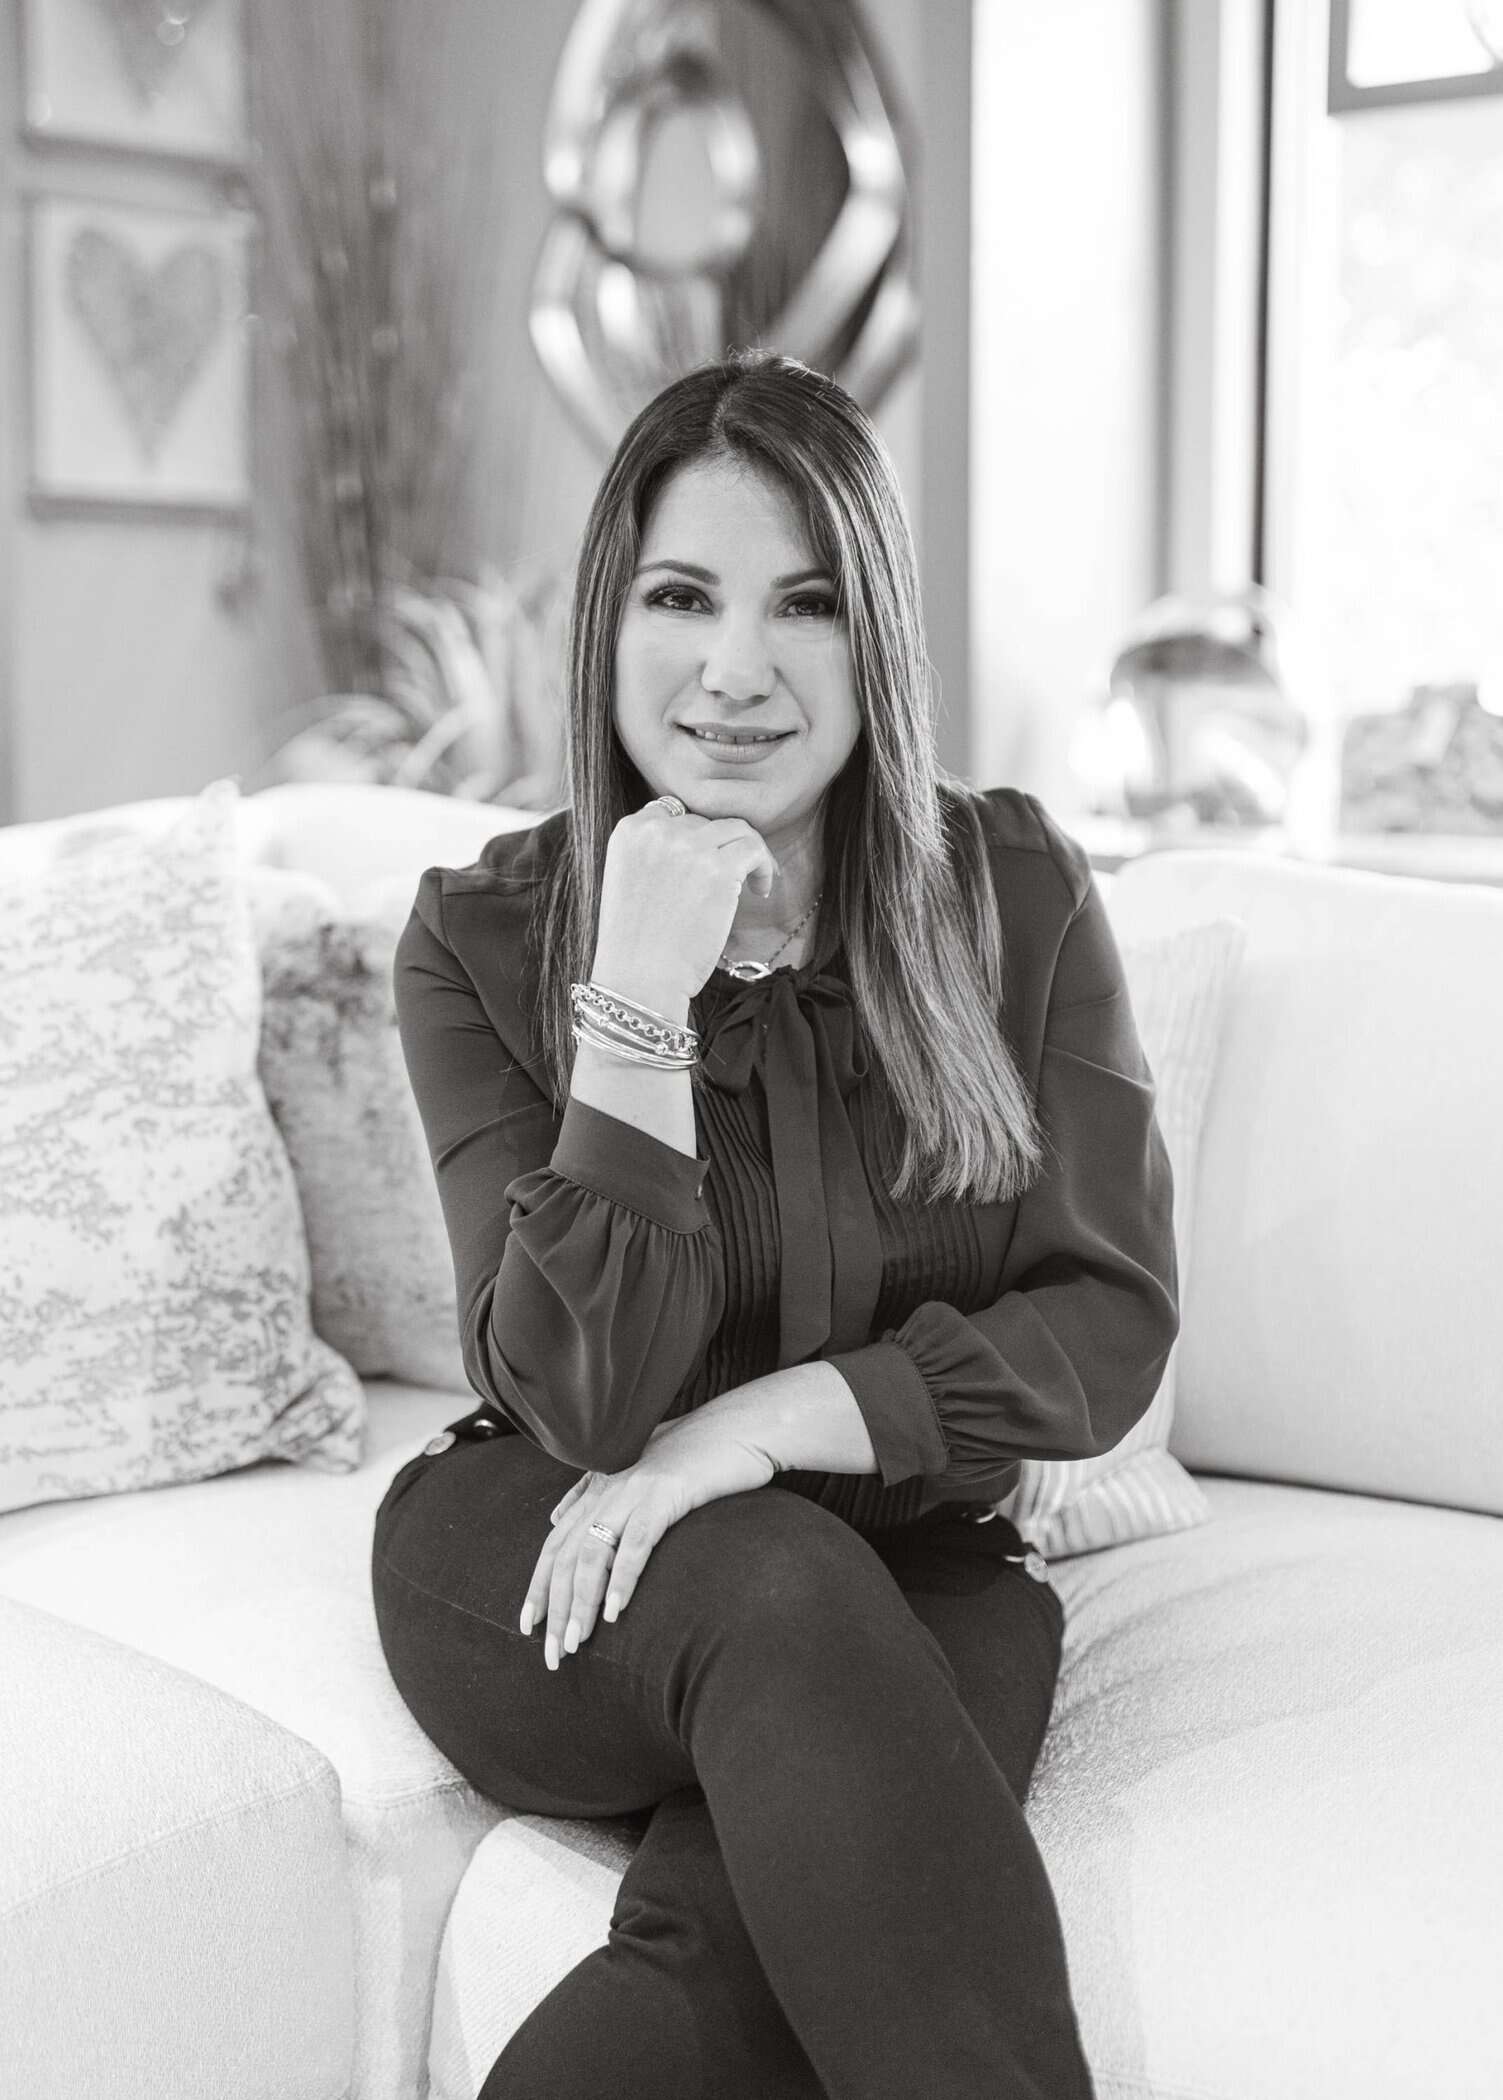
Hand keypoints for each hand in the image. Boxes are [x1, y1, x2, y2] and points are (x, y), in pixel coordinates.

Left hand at [520, 1411, 776, 1668]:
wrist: (741, 1425)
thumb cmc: (696, 1454)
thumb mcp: (637, 1470)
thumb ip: (593, 1491)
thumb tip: (557, 1517)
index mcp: (600, 1486)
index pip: (555, 1543)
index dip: (538, 1586)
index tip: (528, 1626)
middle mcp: (609, 1488)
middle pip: (566, 1554)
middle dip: (554, 1608)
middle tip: (552, 1654)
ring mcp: (635, 1490)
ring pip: (593, 1553)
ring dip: (581, 1603)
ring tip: (576, 1642)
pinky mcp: (666, 1494)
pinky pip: (636, 1543)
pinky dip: (622, 1579)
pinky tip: (615, 1611)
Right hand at [593, 798, 779, 1004]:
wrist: (640, 979)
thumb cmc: (636, 944)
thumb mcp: (629, 882)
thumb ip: (655, 854)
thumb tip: (701, 842)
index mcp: (630, 832)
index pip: (672, 812)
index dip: (694, 837)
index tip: (706, 860)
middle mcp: (657, 831)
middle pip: (705, 823)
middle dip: (721, 849)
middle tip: (736, 878)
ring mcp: (689, 847)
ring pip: (736, 829)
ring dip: (749, 852)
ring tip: (753, 883)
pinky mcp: (719, 869)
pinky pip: (754, 849)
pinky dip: (764, 866)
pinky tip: (760, 891)